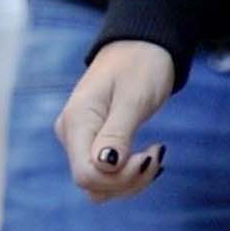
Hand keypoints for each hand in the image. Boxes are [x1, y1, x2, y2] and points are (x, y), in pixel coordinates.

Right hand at [56, 40, 177, 200]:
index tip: (149, 157)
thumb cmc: (141, 65)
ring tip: (155, 154)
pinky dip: (130, 173)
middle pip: (92, 184)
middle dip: (129, 181)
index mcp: (77, 122)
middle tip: (157, 155)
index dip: (119, 179)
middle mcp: (72, 135)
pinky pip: (107, 174)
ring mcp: (81, 140)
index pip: (86, 175)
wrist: (142, 45)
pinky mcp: (93, 143)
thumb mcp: (133, 98)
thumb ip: (117, 132)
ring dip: (131, 181)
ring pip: (100, 185)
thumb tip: (104, 166)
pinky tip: (148, 156)